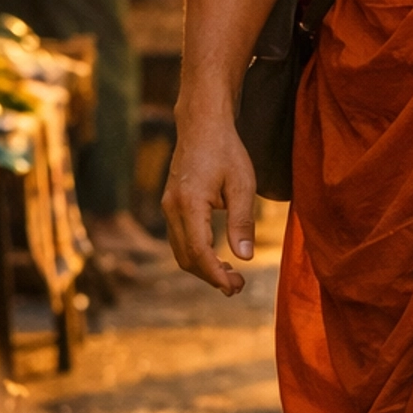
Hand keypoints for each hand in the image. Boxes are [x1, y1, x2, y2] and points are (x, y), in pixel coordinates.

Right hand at [163, 109, 255, 293]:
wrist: (201, 125)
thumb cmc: (226, 151)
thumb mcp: (243, 185)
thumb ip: (242, 222)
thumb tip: (244, 257)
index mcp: (189, 203)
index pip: (198, 251)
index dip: (215, 274)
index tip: (235, 287)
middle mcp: (172, 208)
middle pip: (186, 258)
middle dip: (210, 276)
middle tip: (238, 286)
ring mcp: (168, 206)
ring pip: (180, 251)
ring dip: (203, 268)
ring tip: (231, 276)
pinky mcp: (171, 205)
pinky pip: (179, 239)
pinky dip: (196, 254)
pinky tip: (218, 256)